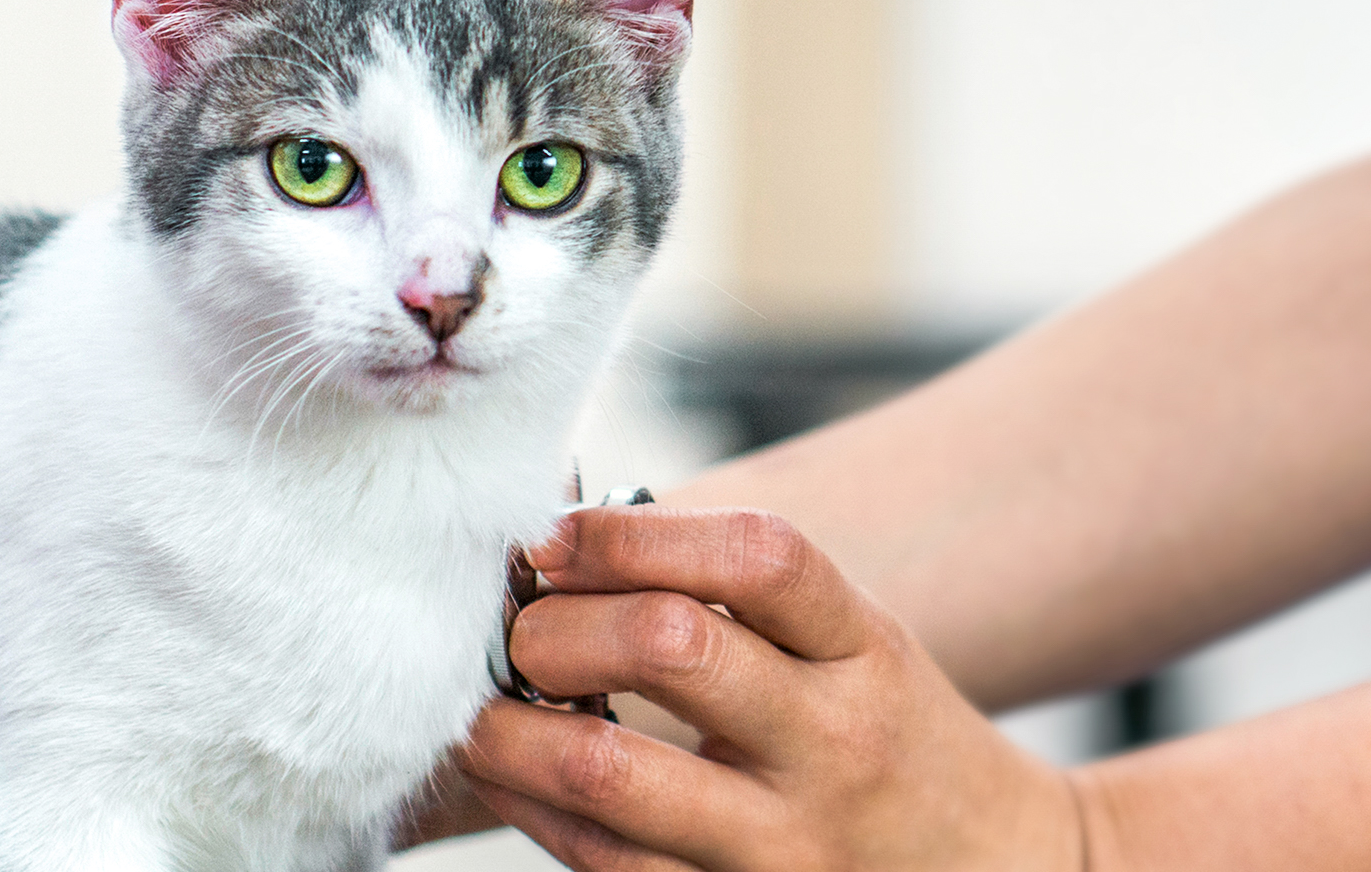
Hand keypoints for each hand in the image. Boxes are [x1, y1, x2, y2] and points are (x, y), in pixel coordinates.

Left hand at [455, 505, 1084, 870]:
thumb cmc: (891, 738)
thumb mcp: (856, 644)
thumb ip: (738, 595)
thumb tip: (564, 545)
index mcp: (865, 650)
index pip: (756, 558)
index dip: (634, 532)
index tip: (556, 535)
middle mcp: (833, 744)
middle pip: (672, 650)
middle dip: (559, 625)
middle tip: (518, 626)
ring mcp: (785, 845)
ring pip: (611, 776)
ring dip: (510, 729)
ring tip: (479, 703)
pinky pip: (605, 863)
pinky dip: (533, 809)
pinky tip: (511, 773)